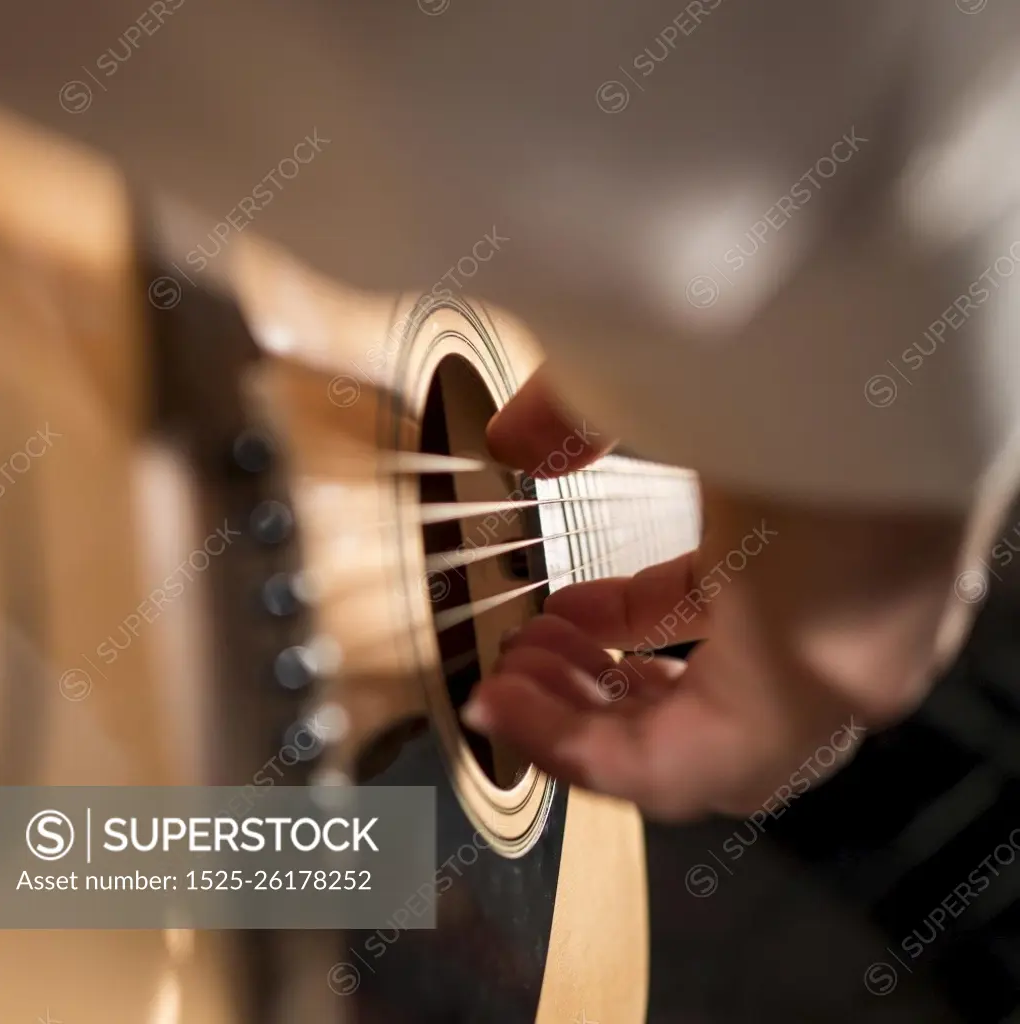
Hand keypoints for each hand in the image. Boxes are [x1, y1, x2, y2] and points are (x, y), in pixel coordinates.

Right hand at [465, 366, 967, 819]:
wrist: (867, 339)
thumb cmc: (797, 356)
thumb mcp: (667, 394)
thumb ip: (582, 419)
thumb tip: (515, 437)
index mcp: (817, 548)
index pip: (710, 613)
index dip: (616, 620)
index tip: (555, 612)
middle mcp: (836, 623)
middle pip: (698, 696)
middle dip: (594, 680)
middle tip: (527, 655)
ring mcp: (824, 669)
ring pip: (686, 751)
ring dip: (580, 721)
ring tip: (512, 682)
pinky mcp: (796, 701)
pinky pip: (671, 771)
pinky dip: (580, 752)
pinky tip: (517, 713)